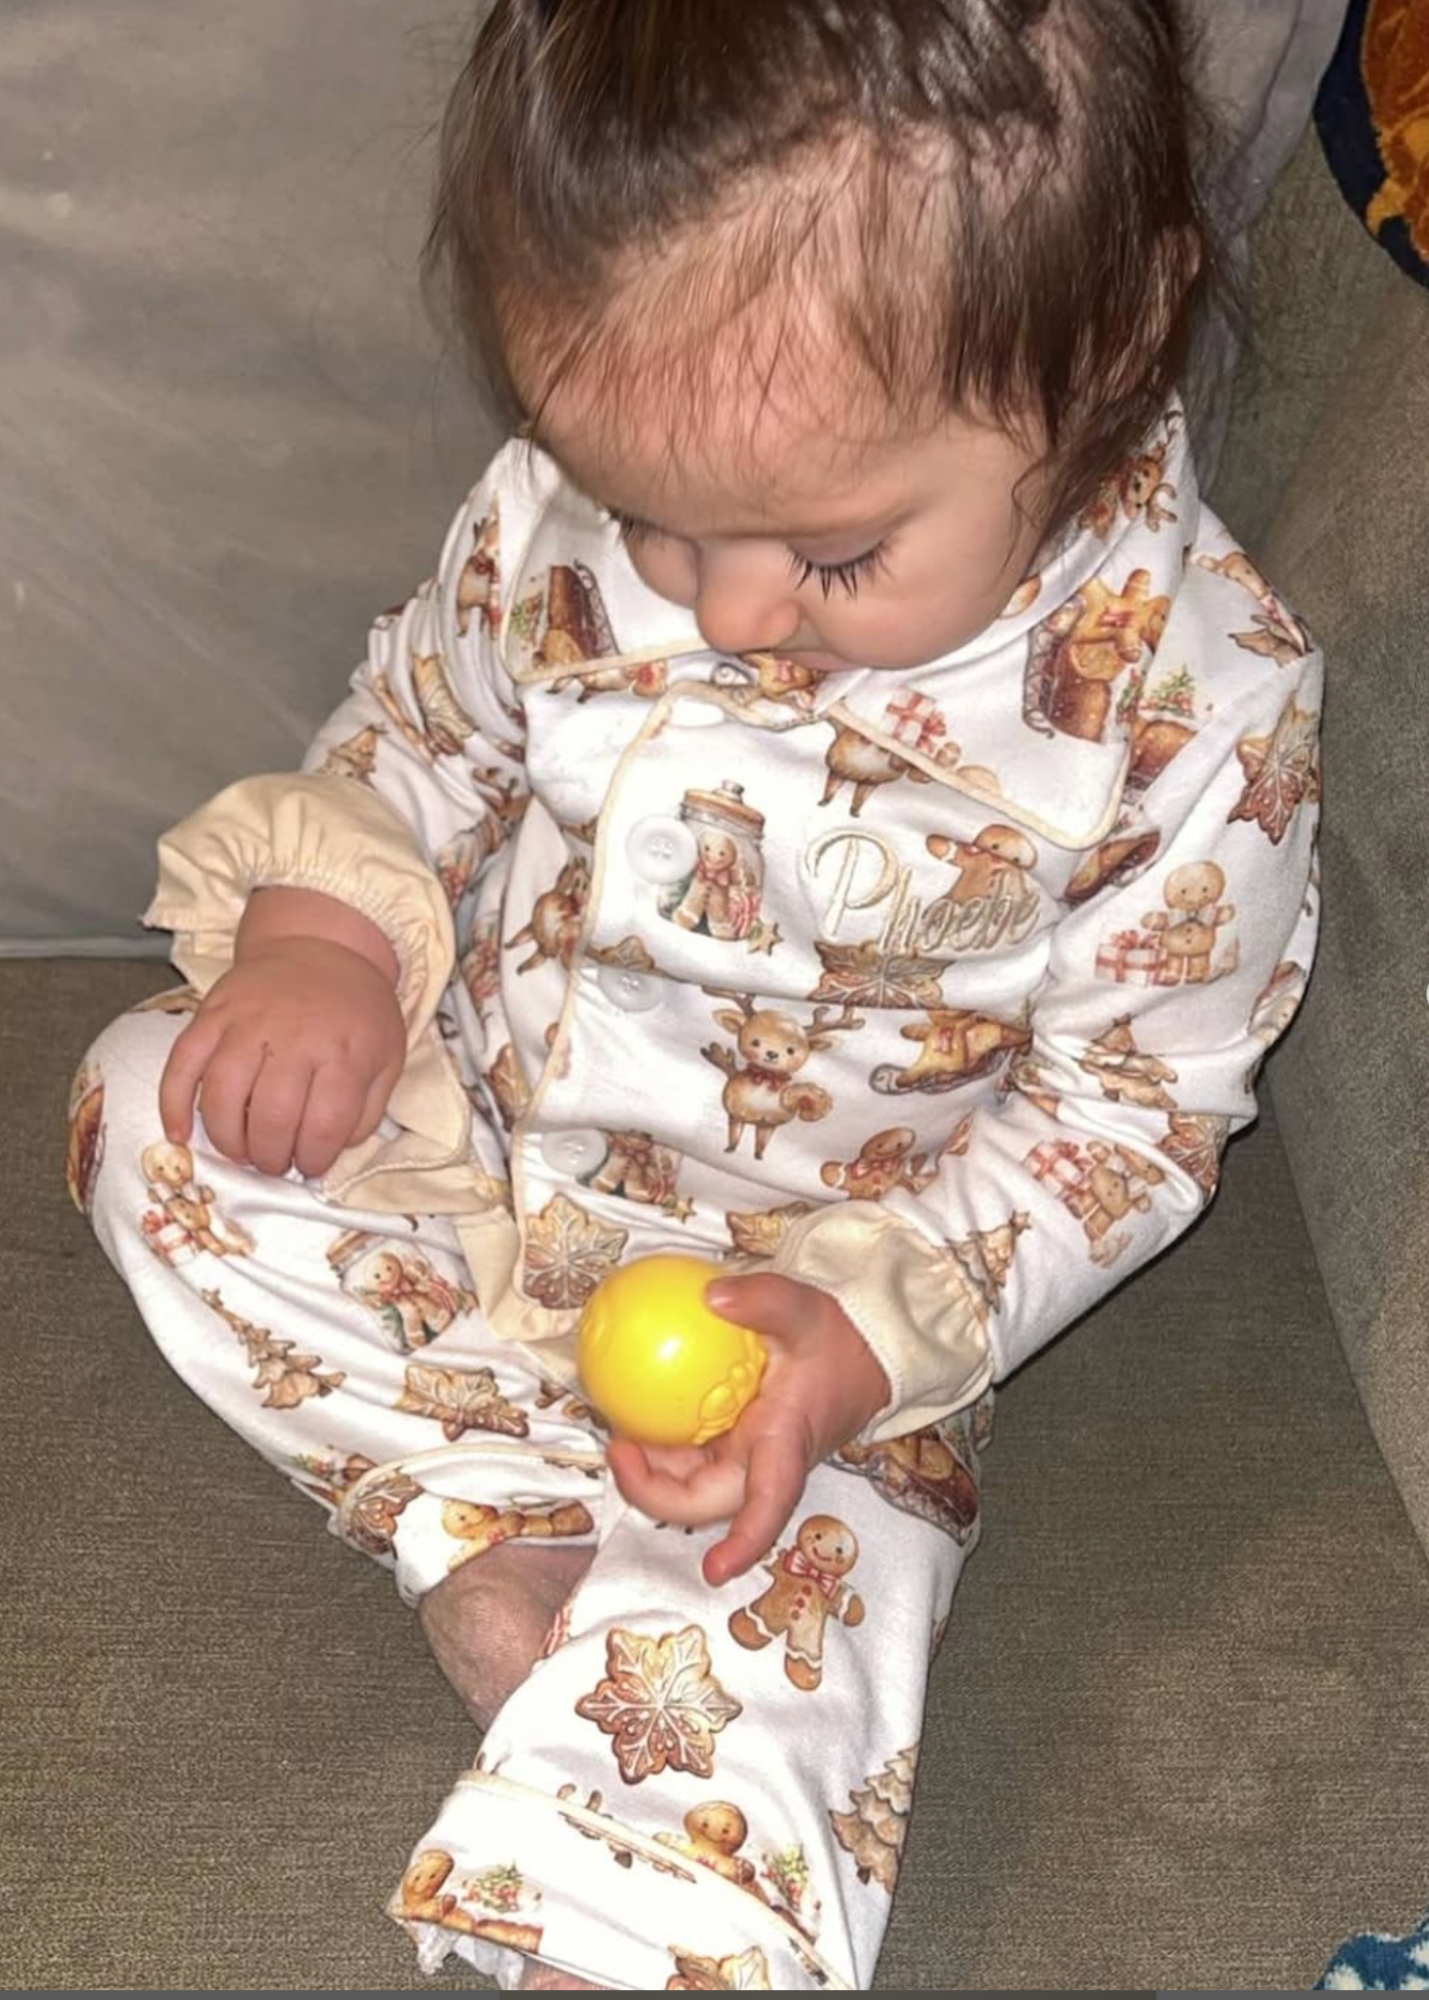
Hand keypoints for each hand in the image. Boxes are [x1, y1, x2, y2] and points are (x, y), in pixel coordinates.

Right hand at [158, 937, 405, 1178]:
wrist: (321, 945)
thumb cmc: (356, 1009)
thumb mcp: (387, 1056)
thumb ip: (367, 1109)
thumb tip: (334, 1150)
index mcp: (343, 1052)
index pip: (324, 1125)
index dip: (314, 1159)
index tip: (310, 1166)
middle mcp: (293, 1038)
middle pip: (271, 1117)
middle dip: (270, 1156)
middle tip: (273, 1163)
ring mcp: (246, 1024)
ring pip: (222, 1095)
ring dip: (227, 1139)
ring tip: (241, 1153)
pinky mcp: (211, 1014)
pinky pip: (181, 1064)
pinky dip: (173, 1104)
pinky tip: (179, 1134)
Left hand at [605, 1273, 889, 1586]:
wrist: (858, 1351)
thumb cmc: (836, 1341)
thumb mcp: (805, 1311)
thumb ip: (764, 1300)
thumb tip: (713, 1296)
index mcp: (784, 1444)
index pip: (768, 1504)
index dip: (743, 1542)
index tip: (714, 1571)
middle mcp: (760, 1463)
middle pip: (704, 1503)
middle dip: (654, 1495)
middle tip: (619, 1449)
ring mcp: (742, 1457)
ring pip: (687, 1482)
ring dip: (649, 1467)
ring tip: (617, 1425)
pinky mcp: (730, 1443)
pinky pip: (686, 1453)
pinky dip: (659, 1439)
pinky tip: (634, 1404)